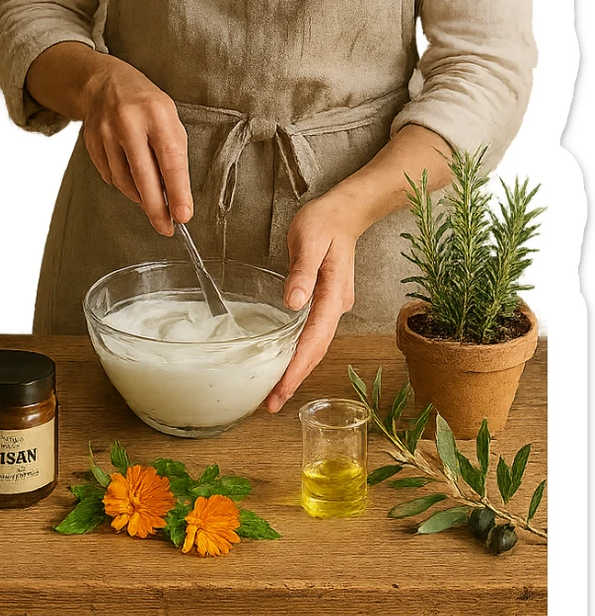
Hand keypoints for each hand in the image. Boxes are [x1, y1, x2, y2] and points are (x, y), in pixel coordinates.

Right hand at [80, 58, 192, 235]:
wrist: (105, 83)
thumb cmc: (147, 105)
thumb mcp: (169, 118)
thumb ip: (173, 153)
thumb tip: (174, 196)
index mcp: (156, 114)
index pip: (170, 160)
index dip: (177, 191)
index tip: (183, 215)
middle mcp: (128, 122)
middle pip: (143, 177)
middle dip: (156, 208)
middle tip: (166, 228)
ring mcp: (105, 133)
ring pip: (124, 181)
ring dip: (140, 197)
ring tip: (151, 200)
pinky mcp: (91, 143)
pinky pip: (110, 176)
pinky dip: (125, 185)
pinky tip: (132, 179)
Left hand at [263, 193, 361, 411]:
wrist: (344, 212)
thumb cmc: (324, 222)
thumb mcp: (308, 239)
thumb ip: (302, 271)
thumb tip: (293, 303)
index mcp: (333, 294)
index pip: (314, 339)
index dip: (297, 367)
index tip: (281, 389)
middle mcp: (337, 306)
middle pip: (316, 350)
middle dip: (295, 379)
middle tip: (271, 403)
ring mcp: (333, 306)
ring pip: (315, 345)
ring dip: (296, 369)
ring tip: (274, 392)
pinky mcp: (325, 303)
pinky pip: (312, 334)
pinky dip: (298, 353)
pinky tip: (283, 362)